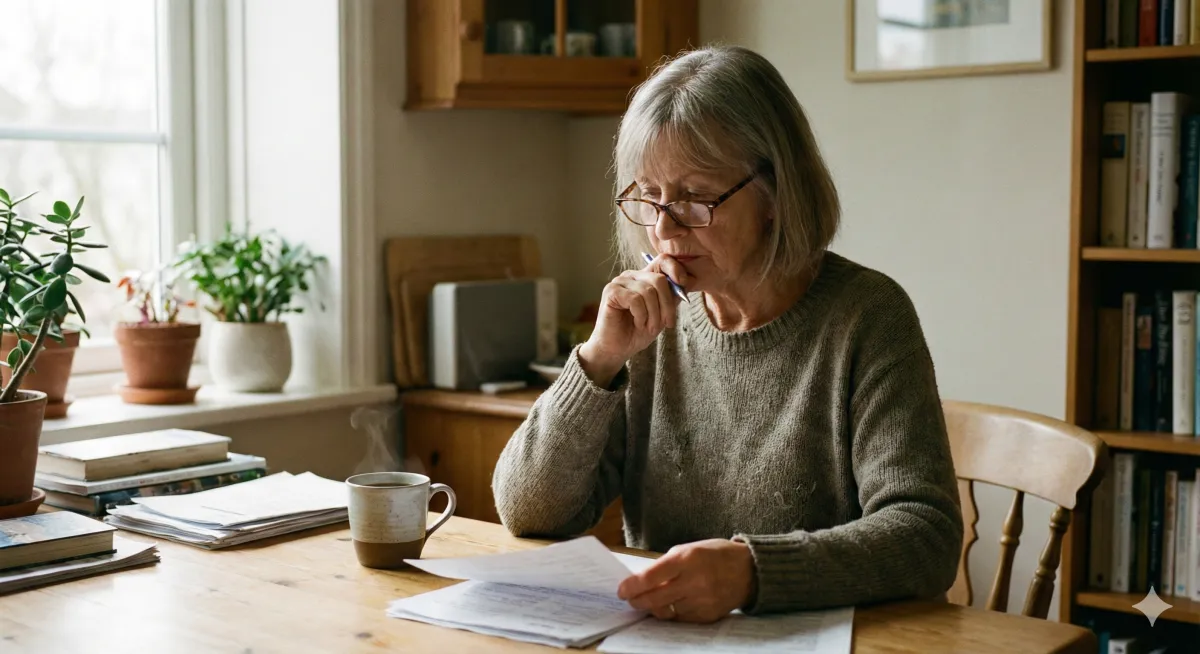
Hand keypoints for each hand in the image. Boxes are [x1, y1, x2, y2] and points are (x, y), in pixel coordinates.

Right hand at [578, 254, 689, 386]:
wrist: (617, 349)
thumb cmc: (638, 332)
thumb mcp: (662, 314)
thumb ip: (673, 297)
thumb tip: (688, 281)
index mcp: (645, 277)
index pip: (663, 260)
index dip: (676, 269)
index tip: (683, 284)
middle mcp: (631, 275)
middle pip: (659, 279)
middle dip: (667, 305)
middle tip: (666, 324)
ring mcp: (620, 282)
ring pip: (648, 291)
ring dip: (654, 315)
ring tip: (649, 327)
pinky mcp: (611, 291)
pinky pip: (635, 299)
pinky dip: (641, 315)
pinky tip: (637, 323)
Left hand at [617, 539, 756, 623]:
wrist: (749, 571)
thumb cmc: (715, 555)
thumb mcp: (689, 550)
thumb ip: (666, 565)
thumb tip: (642, 582)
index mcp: (686, 559)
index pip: (650, 577)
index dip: (631, 586)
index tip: (622, 590)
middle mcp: (694, 581)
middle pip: (654, 599)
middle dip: (637, 601)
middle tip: (630, 599)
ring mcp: (701, 601)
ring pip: (665, 612)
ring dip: (653, 608)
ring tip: (649, 601)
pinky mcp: (707, 616)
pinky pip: (680, 619)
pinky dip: (671, 612)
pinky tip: (670, 604)